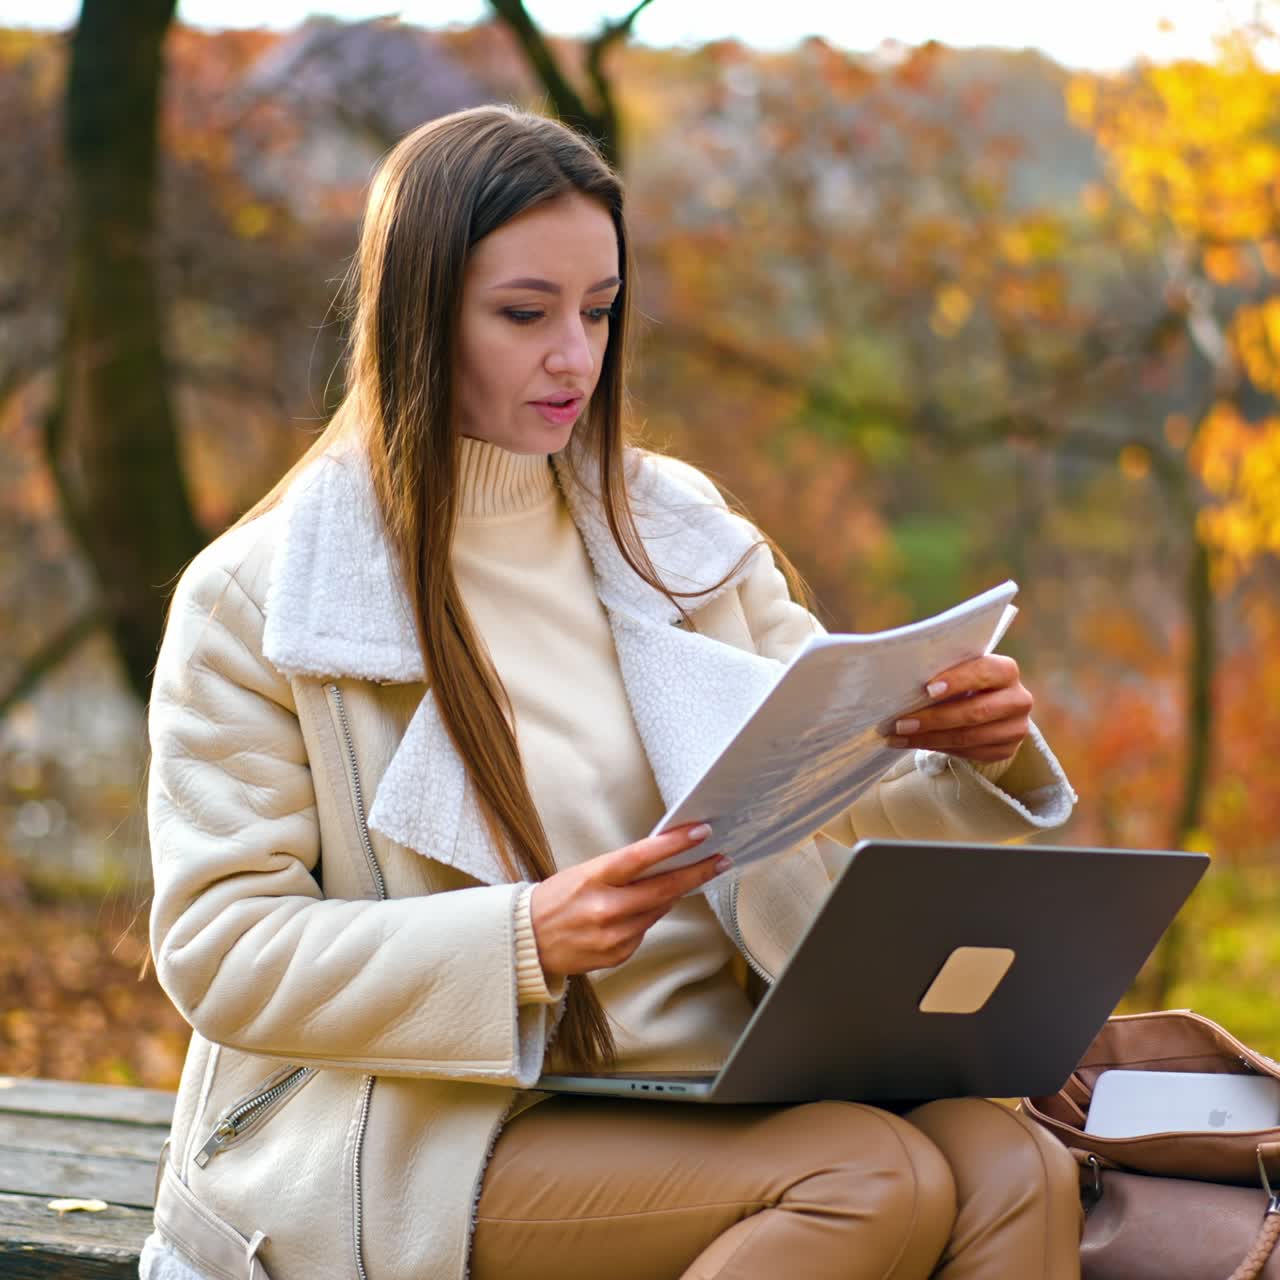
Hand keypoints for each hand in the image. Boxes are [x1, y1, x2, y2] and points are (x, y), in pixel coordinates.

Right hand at [529, 824, 728, 978]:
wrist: (526, 941)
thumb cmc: (556, 900)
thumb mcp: (584, 873)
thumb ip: (622, 871)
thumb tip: (663, 862)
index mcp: (593, 878)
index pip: (640, 857)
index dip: (674, 844)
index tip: (700, 832)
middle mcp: (605, 908)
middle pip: (663, 888)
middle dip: (696, 872)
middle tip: (719, 859)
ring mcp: (613, 935)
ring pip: (658, 910)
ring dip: (671, 895)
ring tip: (679, 880)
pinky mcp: (618, 954)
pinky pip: (644, 931)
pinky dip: (645, 918)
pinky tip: (634, 912)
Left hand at [883, 654, 1032, 763]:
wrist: (990, 706)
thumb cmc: (965, 682)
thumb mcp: (959, 671)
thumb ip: (943, 672)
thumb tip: (904, 683)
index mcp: (1006, 671)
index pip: (985, 672)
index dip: (957, 680)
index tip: (927, 689)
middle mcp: (1018, 699)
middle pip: (975, 712)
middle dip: (933, 719)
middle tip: (900, 723)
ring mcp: (1015, 728)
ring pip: (969, 737)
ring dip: (929, 738)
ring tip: (898, 736)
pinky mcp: (1006, 750)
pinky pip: (968, 753)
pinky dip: (937, 748)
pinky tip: (913, 743)